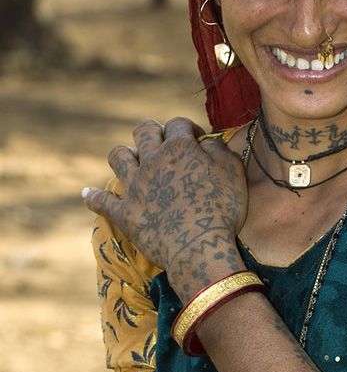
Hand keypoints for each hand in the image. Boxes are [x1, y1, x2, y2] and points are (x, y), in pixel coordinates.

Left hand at [82, 117, 246, 298]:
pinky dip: (93, 196)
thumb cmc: (222, 209)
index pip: (178, 124)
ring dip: (124, 153)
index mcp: (179, 147)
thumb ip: (220, 150)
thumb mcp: (233, 173)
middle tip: (164, 141)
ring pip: (118, 156)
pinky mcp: (124, 213)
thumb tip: (207, 142)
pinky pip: (101, 201)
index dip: (188, 128)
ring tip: (132, 158)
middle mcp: (152, 160)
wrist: (198, 247)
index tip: (197, 139)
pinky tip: (87, 193)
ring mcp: (135, 186)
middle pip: (144, 131)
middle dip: (153, 131)